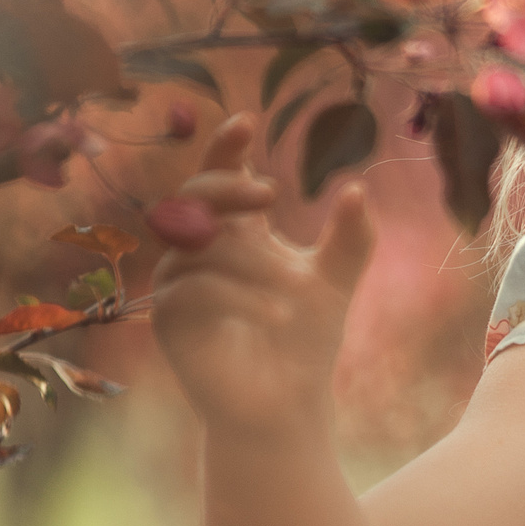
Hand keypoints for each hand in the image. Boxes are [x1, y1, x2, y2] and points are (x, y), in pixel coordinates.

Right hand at [147, 113, 376, 434]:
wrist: (287, 403)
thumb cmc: (307, 338)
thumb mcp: (335, 280)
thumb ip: (351, 237)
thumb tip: (357, 189)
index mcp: (236, 232)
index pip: (221, 176)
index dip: (225, 148)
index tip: (245, 122)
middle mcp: (199, 250)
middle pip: (194, 195)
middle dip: (226, 186)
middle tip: (269, 194)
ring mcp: (178, 282)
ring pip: (199, 244)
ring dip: (252, 264)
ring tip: (296, 294)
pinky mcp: (167, 317)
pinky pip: (191, 287)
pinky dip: (236, 295)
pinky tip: (274, 313)